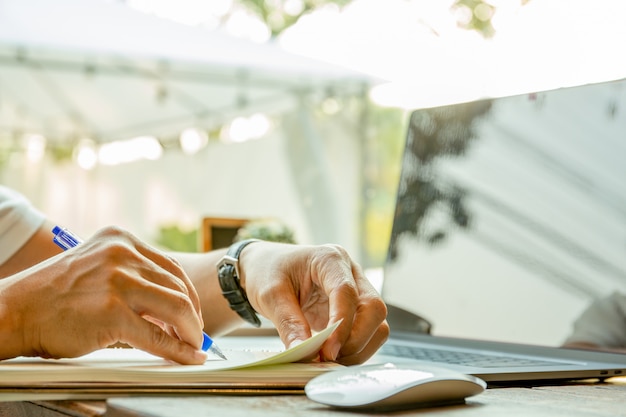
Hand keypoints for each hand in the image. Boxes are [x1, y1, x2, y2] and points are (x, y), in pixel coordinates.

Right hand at [0, 226, 206, 363]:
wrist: (14, 311)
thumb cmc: (53, 295)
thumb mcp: (96, 268)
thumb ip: (132, 277)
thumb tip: (170, 306)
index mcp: (120, 239)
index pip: (171, 266)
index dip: (188, 293)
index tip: (193, 311)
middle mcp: (123, 253)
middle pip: (178, 285)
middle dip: (192, 313)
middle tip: (195, 333)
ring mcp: (119, 281)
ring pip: (177, 307)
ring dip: (190, 330)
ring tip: (192, 344)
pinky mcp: (113, 312)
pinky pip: (158, 336)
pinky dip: (178, 349)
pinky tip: (186, 356)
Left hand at [240, 242, 388, 364]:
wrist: (265, 268)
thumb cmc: (267, 272)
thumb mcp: (270, 295)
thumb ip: (288, 323)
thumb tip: (304, 352)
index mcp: (329, 259)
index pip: (347, 292)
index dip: (341, 324)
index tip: (327, 350)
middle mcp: (350, 272)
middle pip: (374, 307)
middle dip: (355, 338)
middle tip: (327, 357)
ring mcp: (356, 290)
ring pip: (377, 323)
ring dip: (359, 347)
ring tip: (329, 358)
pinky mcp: (355, 309)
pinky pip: (369, 332)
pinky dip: (357, 349)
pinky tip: (334, 355)